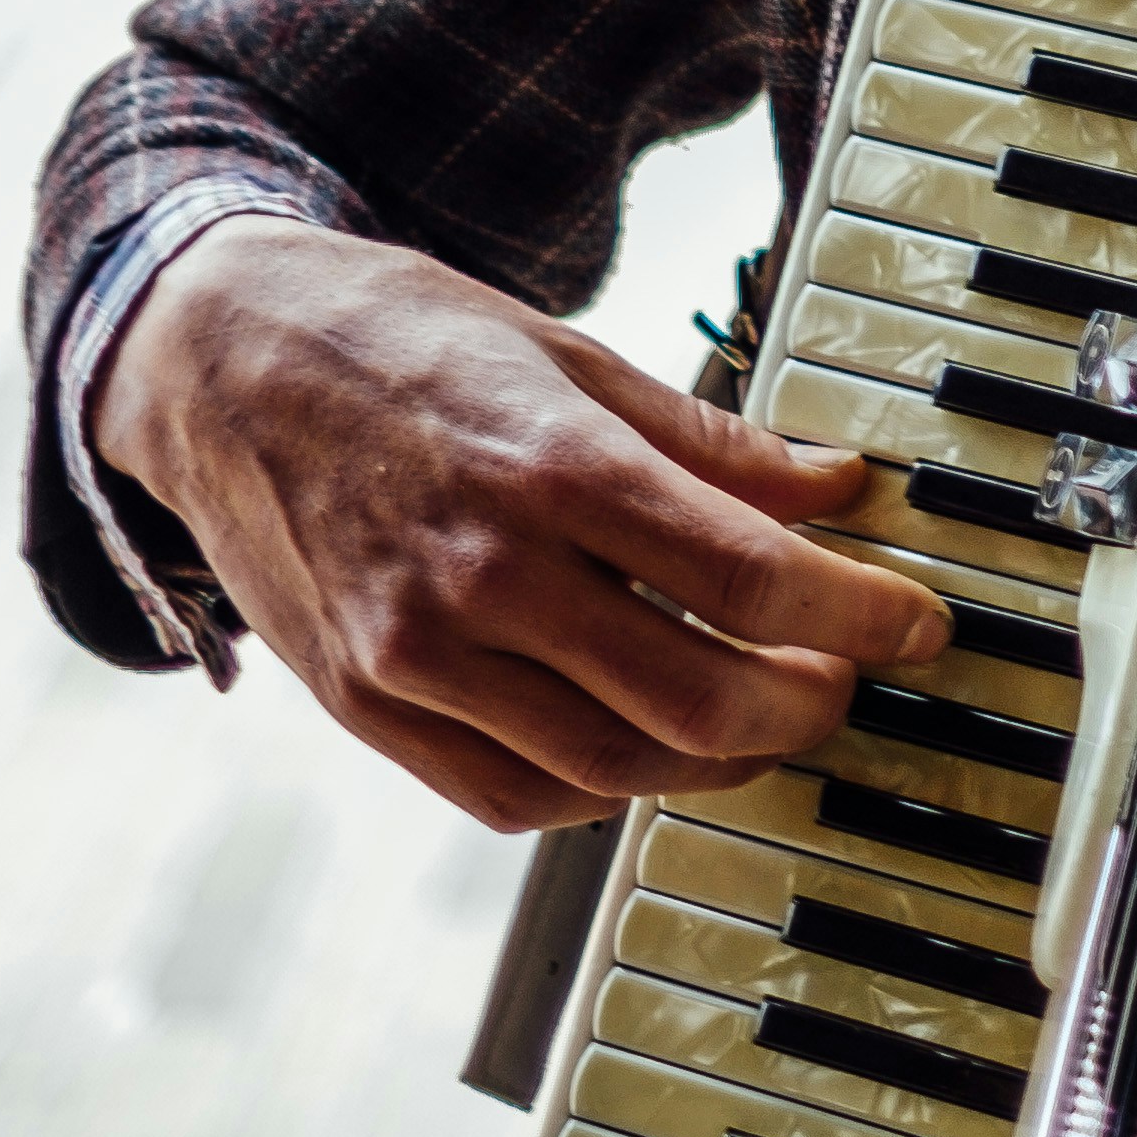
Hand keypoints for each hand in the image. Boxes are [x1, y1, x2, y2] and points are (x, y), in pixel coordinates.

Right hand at [95, 213, 945, 833]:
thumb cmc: (402, 341)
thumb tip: (836, 487)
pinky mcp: (364, 704)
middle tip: (847, 677)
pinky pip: (513, 795)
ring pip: (613, 766)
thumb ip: (708, 439)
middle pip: (696, 696)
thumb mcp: (568, 354)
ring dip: (718, 759)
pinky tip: (644, 745)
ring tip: (766, 716)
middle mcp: (482, 574)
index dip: (857, 613)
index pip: (747, 576)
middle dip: (805, 702)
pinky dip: (602, 787)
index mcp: (549, 466)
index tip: (916, 623)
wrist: (220, 361)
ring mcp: (414, 654)